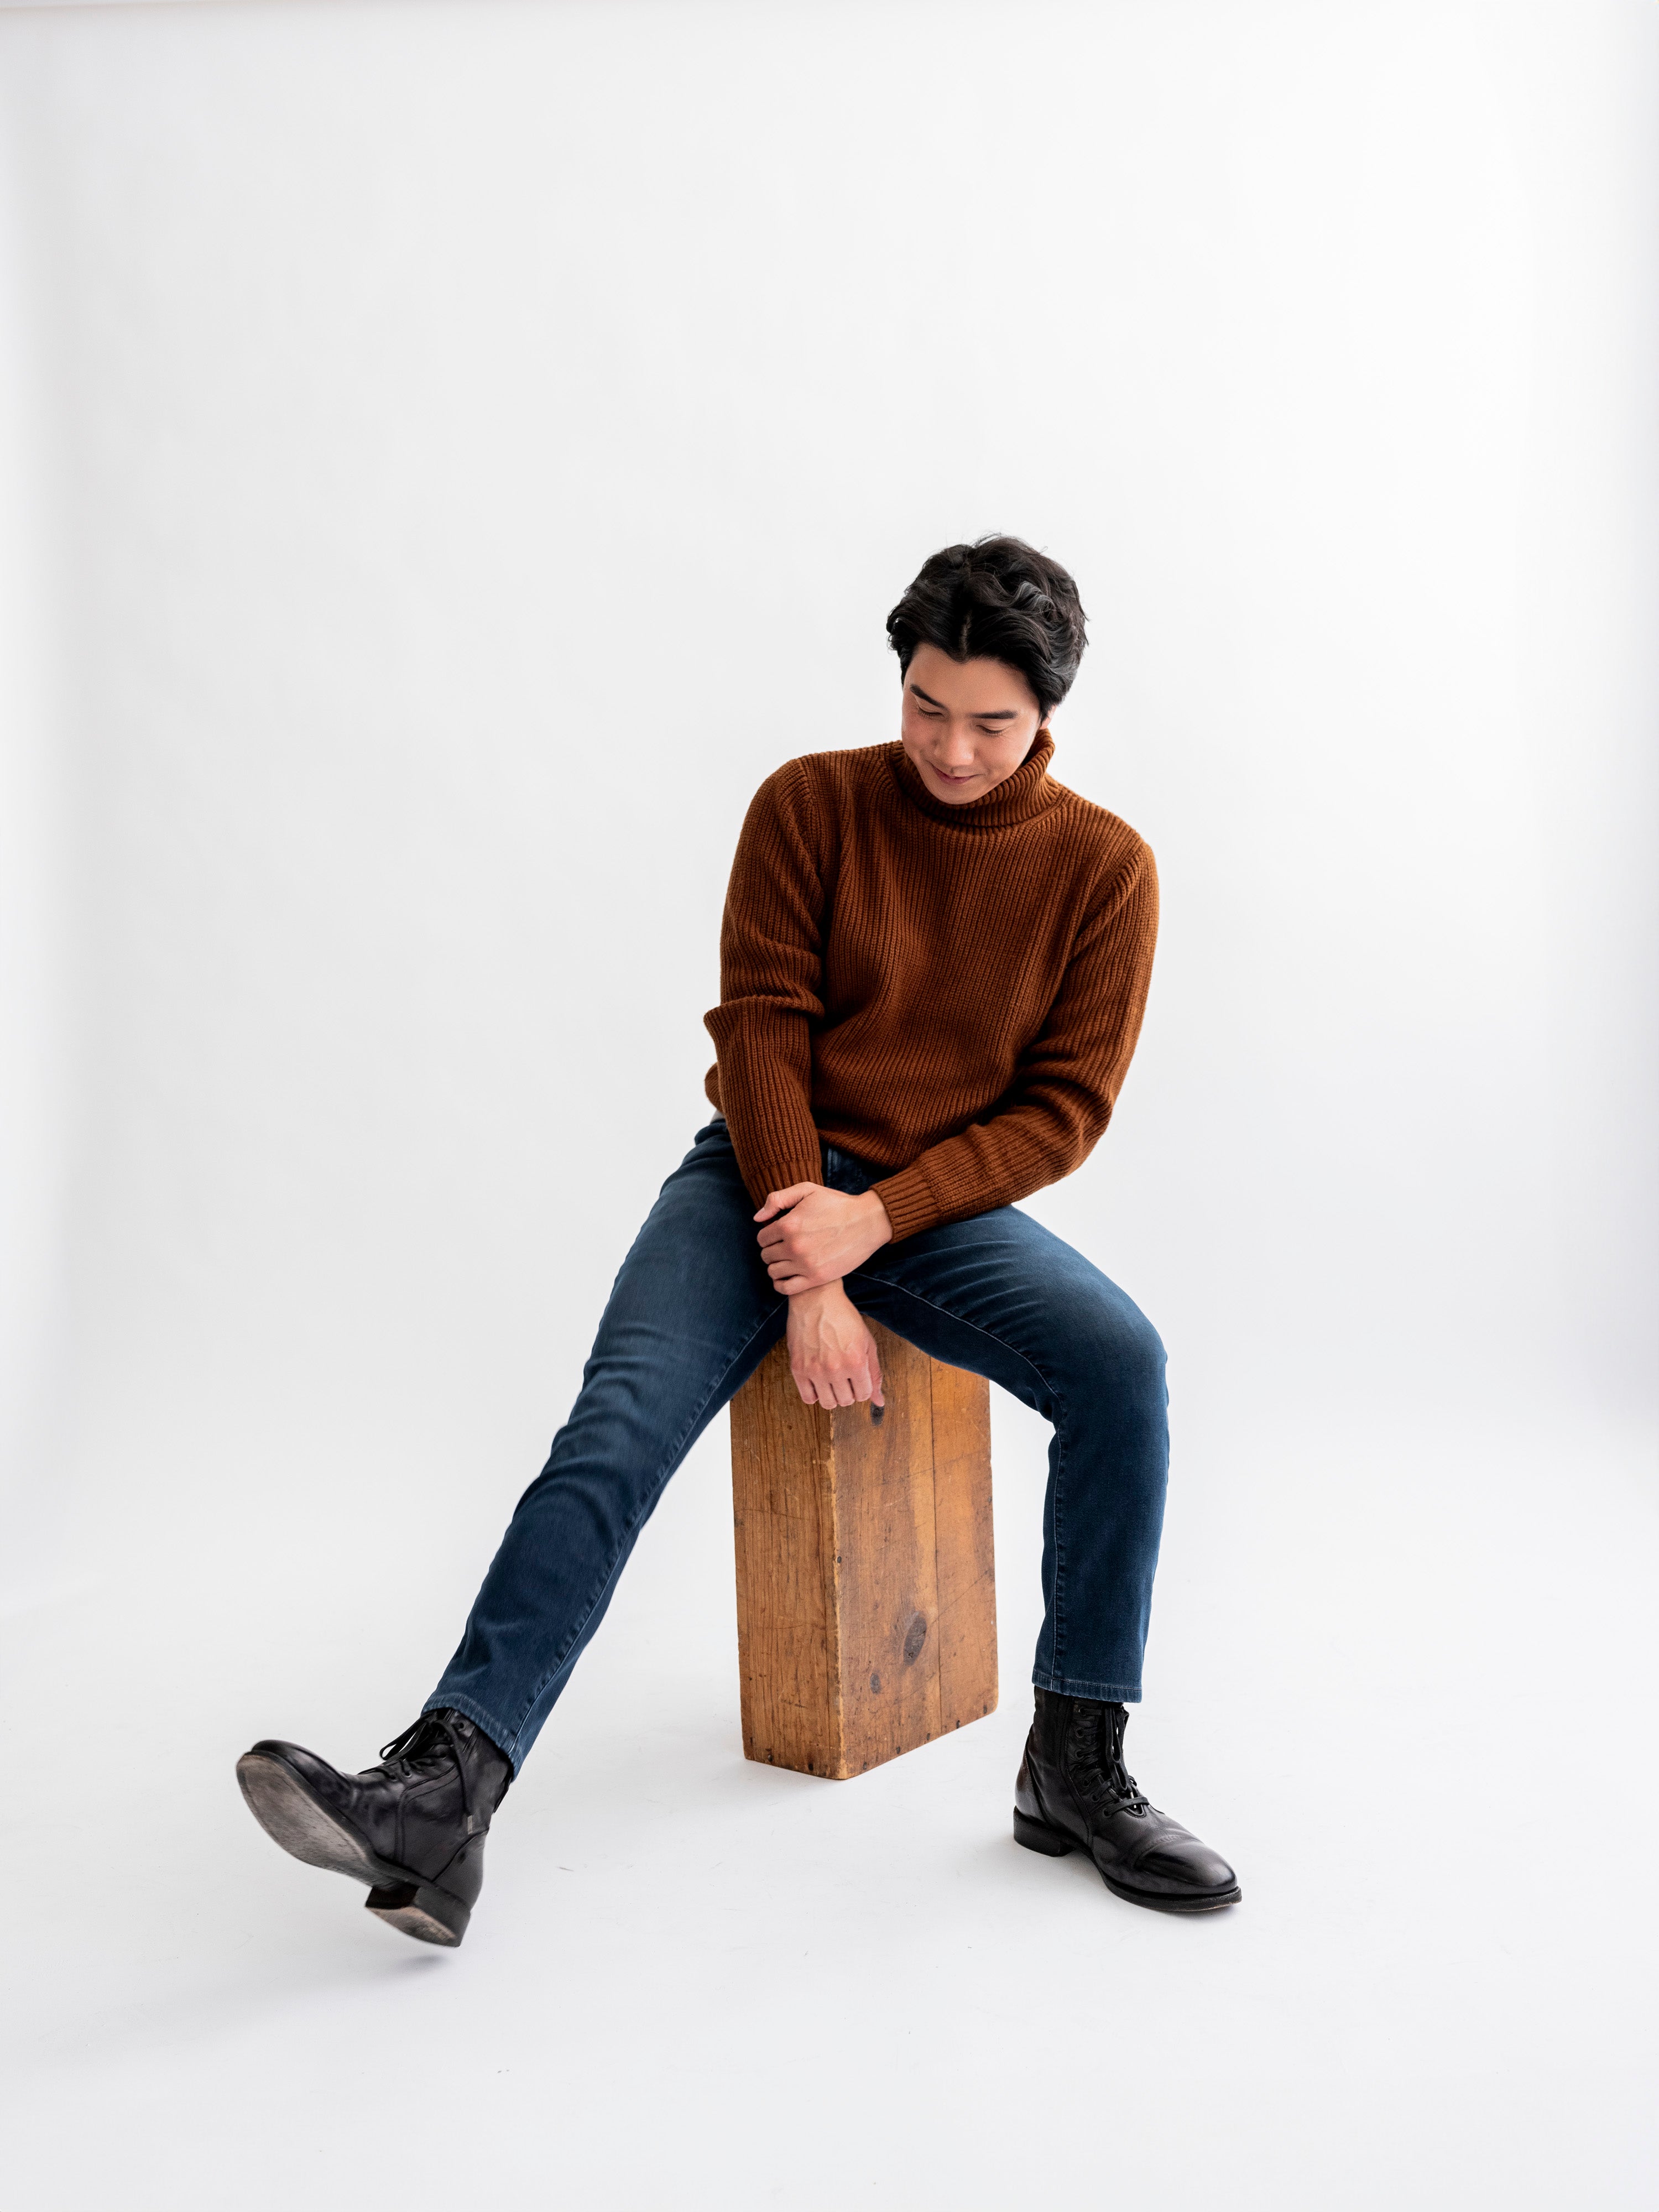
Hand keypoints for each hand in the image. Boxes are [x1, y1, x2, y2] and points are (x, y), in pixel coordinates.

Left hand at [755, 1184, 892, 1293]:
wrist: (868, 1222)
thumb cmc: (837, 1204)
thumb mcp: (807, 1190)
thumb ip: (778, 1199)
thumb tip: (757, 1218)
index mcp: (789, 1224)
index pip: (762, 1238)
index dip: (768, 1235)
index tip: (778, 1234)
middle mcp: (794, 1246)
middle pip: (766, 1255)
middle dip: (772, 1249)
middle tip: (784, 1246)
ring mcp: (805, 1264)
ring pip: (773, 1271)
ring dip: (777, 1265)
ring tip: (788, 1259)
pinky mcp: (816, 1278)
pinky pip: (785, 1288)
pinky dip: (780, 1284)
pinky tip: (787, 1275)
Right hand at [786, 1284, 884, 1408]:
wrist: (816, 1299)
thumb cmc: (843, 1317)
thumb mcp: (867, 1342)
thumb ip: (874, 1373)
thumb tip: (879, 1401)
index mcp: (856, 1361)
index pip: (864, 1395)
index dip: (863, 1387)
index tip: (858, 1379)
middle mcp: (835, 1368)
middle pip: (846, 1401)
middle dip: (849, 1391)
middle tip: (845, 1377)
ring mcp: (815, 1369)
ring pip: (828, 1403)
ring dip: (833, 1395)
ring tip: (832, 1381)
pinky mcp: (798, 1368)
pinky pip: (808, 1398)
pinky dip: (815, 1395)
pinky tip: (819, 1382)